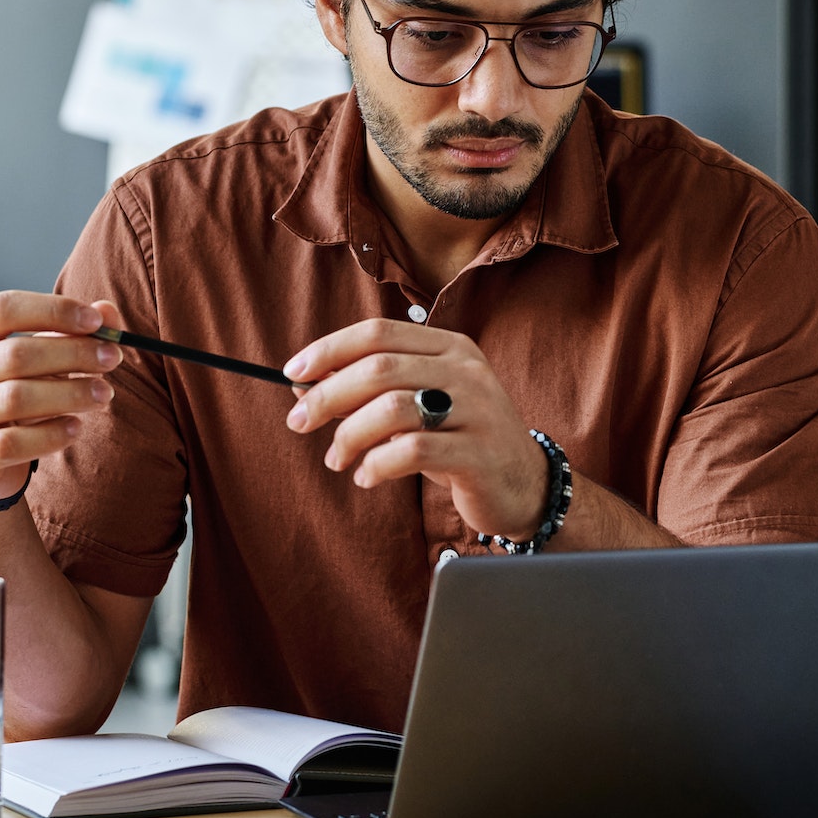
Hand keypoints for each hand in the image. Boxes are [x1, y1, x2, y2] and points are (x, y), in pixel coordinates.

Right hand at [0, 291, 124, 500]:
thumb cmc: (6, 390)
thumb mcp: (34, 355)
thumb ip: (69, 330)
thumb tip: (108, 311)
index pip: (3, 309)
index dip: (54, 310)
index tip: (96, 321)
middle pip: (15, 355)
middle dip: (73, 354)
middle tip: (112, 358)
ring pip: (16, 398)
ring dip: (70, 394)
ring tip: (104, 394)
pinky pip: (13, 443)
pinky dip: (51, 434)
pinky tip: (76, 426)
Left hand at [285, 320, 548, 538]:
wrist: (524, 484)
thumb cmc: (460, 440)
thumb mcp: (419, 405)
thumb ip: (369, 391)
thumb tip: (300, 384)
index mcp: (450, 347)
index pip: (379, 332)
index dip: (329, 350)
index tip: (292, 373)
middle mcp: (467, 370)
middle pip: (379, 368)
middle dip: (327, 395)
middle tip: (299, 422)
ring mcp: (477, 409)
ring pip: (391, 408)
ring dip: (349, 436)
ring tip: (337, 459)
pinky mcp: (479, 452)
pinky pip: (412, 451)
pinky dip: (377, 465)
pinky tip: (367, 477)